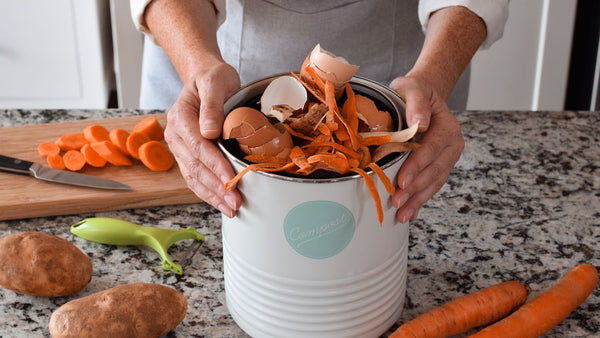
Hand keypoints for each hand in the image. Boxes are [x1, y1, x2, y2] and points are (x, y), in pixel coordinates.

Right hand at [164, 62, 242, 216]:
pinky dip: (208, 192)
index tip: (231, 180)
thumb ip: (212, 105)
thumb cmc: (213, 78)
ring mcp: (179, 147)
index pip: (199, 147)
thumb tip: (210, 131)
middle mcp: (175, 135)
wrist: (205, 77)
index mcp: (180, 117)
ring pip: (193, 177)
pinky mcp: (187, 154)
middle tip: (236, 202)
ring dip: (212, 196)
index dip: (215, 165)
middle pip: (195, 167)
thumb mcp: (215, 82)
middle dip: (217, 187)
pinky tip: (221, 203)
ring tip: (231, 209)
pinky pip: (195, 177)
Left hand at [388, 75, 463, 222]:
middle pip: (434, 170)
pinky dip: (420, 199)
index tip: (402, 180)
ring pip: (433, 182)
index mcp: (447, 127)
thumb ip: (416, 102)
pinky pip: (431, 184)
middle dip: (415, 189)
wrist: (421, 94)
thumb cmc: (413, 91)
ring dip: (417, 200)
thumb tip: (420, 122)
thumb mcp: (412, 87)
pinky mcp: (439, 165)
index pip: (431, 150)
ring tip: (402, 214)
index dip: (417, 166)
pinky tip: (410, 212)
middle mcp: (452, 144)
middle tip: (397, 202)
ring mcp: (447, 157)